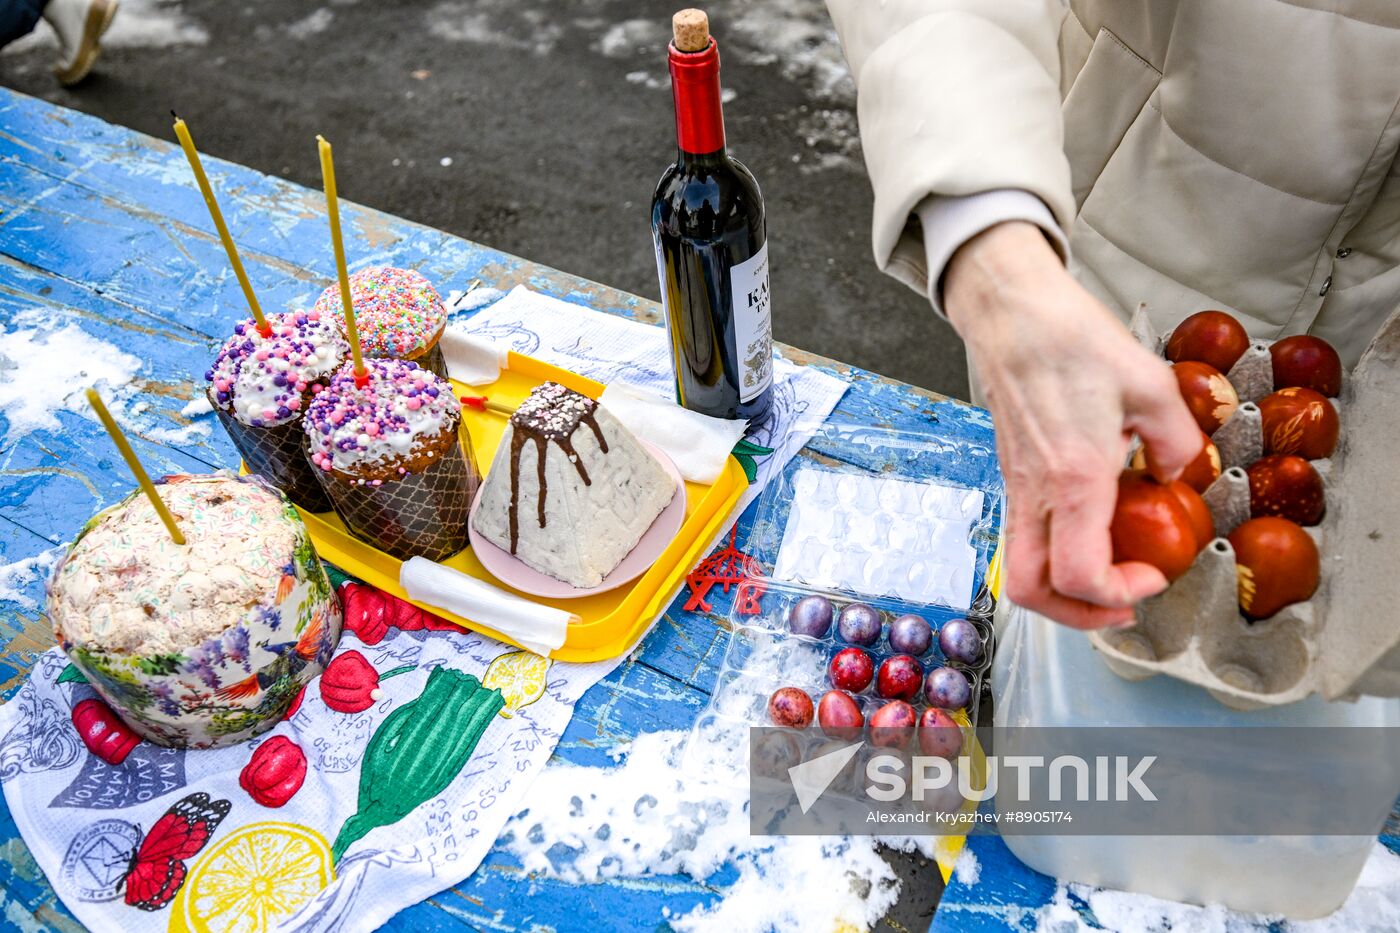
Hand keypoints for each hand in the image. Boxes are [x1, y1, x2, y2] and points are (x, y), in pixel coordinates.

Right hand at [944, 222, 1201, 627]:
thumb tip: (1181, 476)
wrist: (1013, 314)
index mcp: (1074, 478)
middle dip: (1078, 615)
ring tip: (1109, 574)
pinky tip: (1093, 526)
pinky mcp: (1012, 474)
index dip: (1119, 593)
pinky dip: (1057, 552)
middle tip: (1122, 603)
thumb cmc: (1071, 340)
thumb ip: (1178, 442)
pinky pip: (1025, 536)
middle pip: (1032, 591)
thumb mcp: (1151, 384)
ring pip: (1021, 568)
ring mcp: (1016, 486)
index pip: (1080, 575)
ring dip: (1063, 589)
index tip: (1154, 575)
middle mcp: (1036, 492)